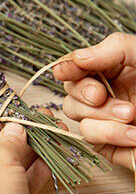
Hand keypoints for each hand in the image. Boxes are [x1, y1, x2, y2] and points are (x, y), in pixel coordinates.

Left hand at [0, 116, 67, 193]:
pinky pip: (21, 181)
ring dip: (33, 150)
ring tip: (56, 134)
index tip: (19, 110)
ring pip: (11, 162)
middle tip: (45, 121)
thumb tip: (17, 129)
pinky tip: (52, 158)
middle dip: (20, 133)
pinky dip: (36, 170)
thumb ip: (10, 140)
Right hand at [53, 32, 135, 169]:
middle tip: (101, 95)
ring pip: (76, 116)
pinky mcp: (105, 143)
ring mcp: (102, 120)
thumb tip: (76, 58)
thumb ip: (111, 50)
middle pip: (70, 93)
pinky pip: (90, 137)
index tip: (64, 71)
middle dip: (84, 94)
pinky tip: (134, 134)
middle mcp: (103, 95)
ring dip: (102, 116)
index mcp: (110, 71)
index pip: (76, 68)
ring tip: (132, 115)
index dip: (66, 68)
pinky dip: (111, 134)